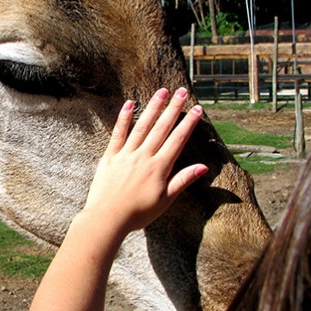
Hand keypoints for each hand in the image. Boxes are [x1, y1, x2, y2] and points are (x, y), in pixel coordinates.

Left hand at [81, 87, 207, 234]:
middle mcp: (144, 157)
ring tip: (162, 92)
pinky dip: (124, 118)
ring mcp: (126, 155)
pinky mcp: (110, 156)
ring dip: (153, 107)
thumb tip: (203, 167)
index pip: (177, 140)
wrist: (107, 218)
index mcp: (159, 168)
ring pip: (142, 126)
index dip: (188, 123)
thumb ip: (182, 181)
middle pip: (161, 128)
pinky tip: (129, 103)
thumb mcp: (165, 201)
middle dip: (173, 108)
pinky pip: (118, 133)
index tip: (197, 109)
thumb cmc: (138, 214)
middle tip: (183, 91)